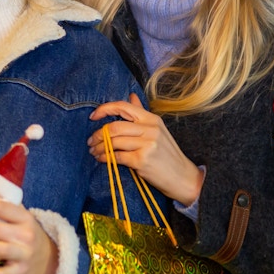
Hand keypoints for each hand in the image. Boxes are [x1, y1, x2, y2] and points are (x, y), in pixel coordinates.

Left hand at [89, 94, 203, 204]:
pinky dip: (105, 157)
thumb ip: (141, 113)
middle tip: (90, 141)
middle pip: (114, 126)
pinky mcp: (142, 160)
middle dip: (98, 134)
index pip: (123, 106)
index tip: (93, 117)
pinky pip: (116, 156)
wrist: (183, 177)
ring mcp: (147, 145)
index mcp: (151, 119)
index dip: (104, 109)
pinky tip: (101, 159)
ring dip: (99, 147)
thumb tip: (131, 95)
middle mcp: (150, 129)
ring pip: (113, 142)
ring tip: (94, 151)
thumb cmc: (166, 154)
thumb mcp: (157, 130)